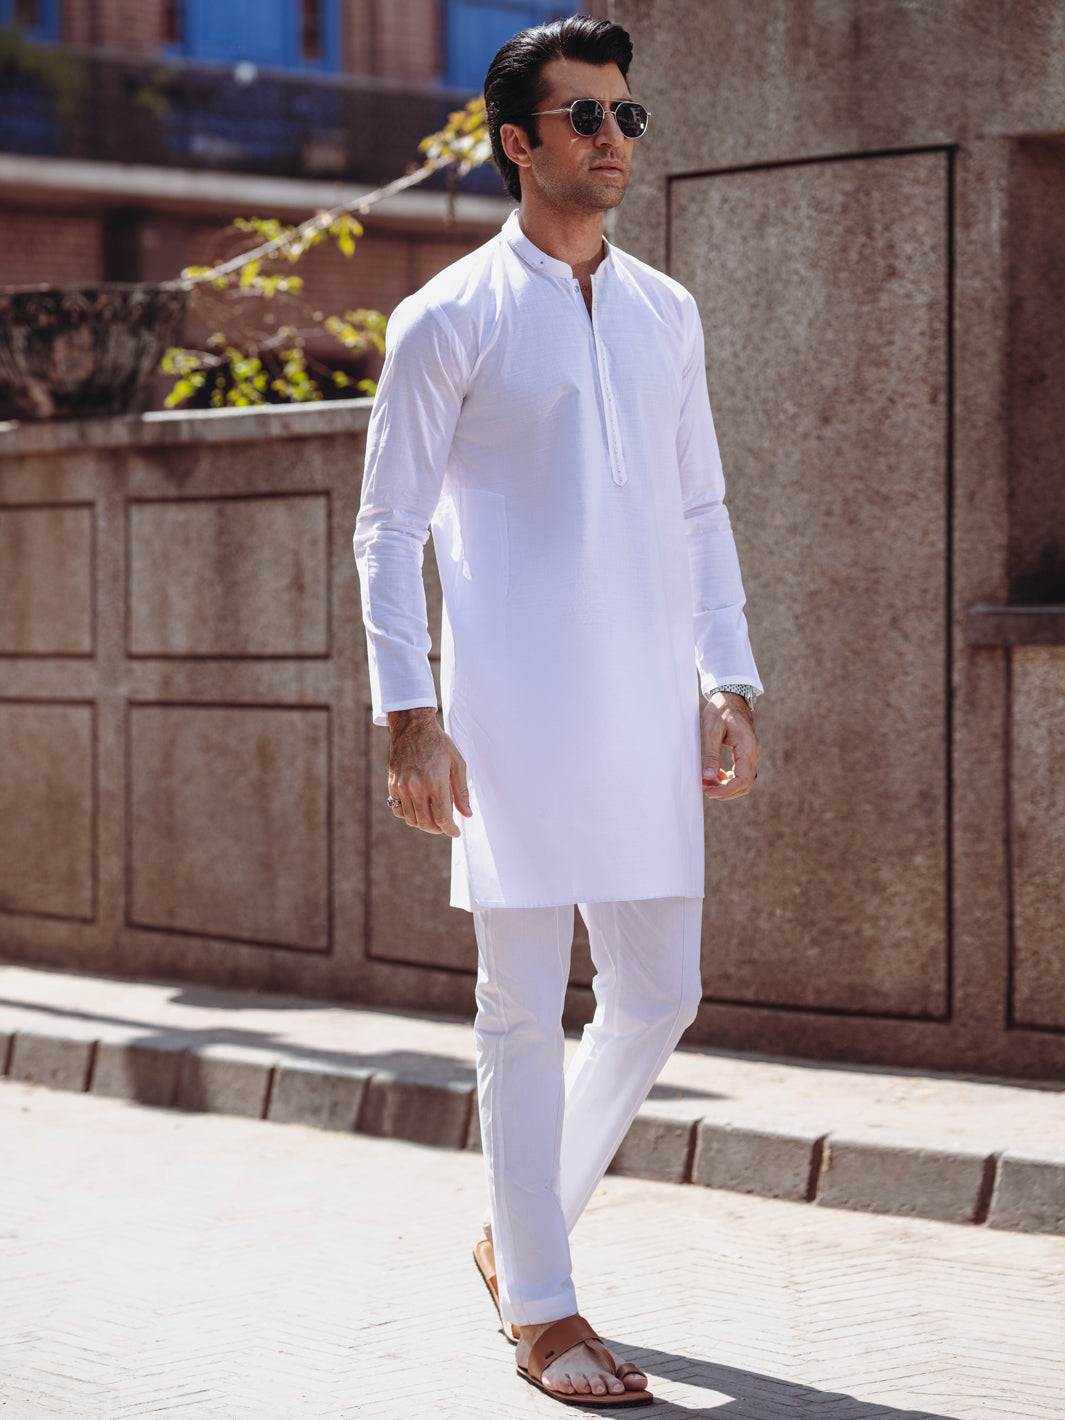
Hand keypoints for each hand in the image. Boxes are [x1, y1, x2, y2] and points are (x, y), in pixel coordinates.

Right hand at [386, 707, 471, 837]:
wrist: (413, 727)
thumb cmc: (438, 743)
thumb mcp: (457, 764)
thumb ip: (462, 791)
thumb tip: (467, 814)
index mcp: (435, 782)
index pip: (442, 817)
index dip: (450, 829)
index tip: (455, 831)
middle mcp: (417, 787)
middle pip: (425, 822)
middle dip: (438, 829)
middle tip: (445, 826)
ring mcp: (402, 787)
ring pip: (411, 819)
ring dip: (423, 824)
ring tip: (433, 819)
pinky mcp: (393, 784)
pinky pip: (398, 809)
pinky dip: (408, 815)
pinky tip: (418, 810)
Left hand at [701, 693, 758, 800]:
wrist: (731, 696)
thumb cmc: (722, 710)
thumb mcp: (712, 730)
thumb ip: (711, 754)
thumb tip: (708, 777)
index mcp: (747, 749)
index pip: (742, 780)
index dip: (726, 791)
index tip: (709, 792)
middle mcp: (752, 754)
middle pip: (744, 784)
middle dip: (725, 792)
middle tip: (706, 790)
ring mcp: (751, 754)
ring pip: (743, 781)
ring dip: (727, 787)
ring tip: (708, 784)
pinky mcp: (745, 753)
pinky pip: (741, 773)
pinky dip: (728, 779)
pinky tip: (715, 776)